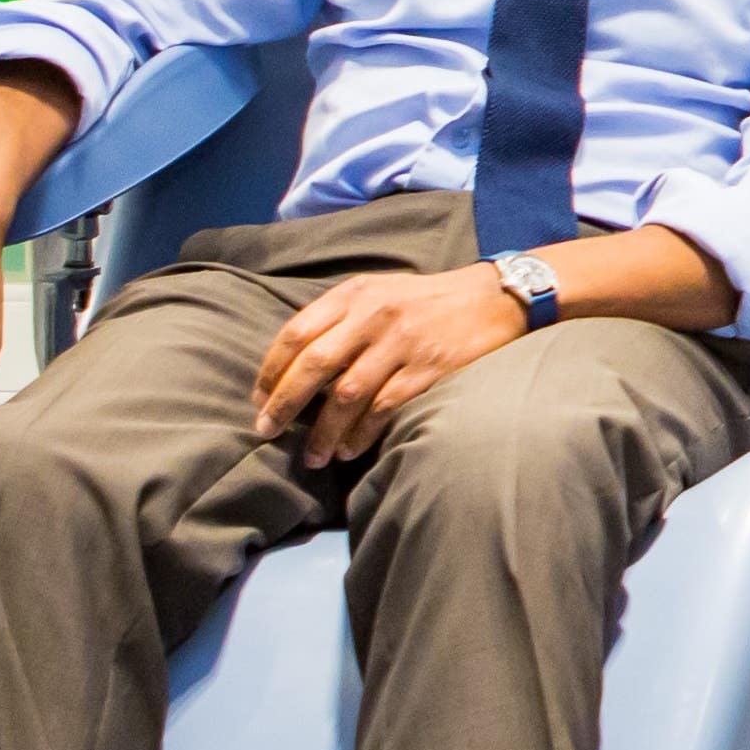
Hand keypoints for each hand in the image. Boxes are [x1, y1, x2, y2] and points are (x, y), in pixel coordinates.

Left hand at [250, 265, 530, 464]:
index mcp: (354, 294)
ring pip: (345, 395)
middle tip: (266, 432)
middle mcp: (374, 314)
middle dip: (283, 404)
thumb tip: (292, 368)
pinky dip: (360, 433)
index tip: (258, 400)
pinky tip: (349, 448)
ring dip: (322, 431)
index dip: (270, 371)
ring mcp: (401, 342)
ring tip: (312, 457)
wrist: (491, 299)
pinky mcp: (427, 368)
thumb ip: (339, 319)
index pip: (295, 333)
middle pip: (313, 365)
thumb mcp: (378, 292)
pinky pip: (382, 408)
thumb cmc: (425, 301)